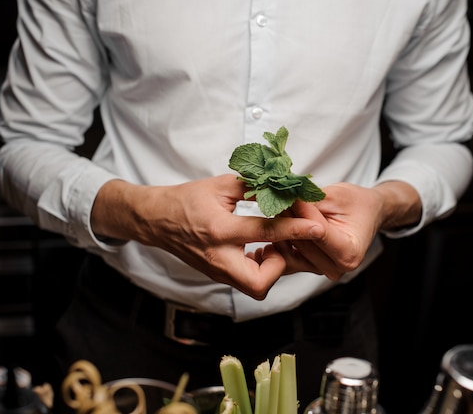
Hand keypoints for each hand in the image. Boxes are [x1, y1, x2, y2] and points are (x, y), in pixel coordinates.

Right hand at [90, 174, 324, 299]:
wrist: (156, 220)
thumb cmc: (186, 199)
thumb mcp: (219, 186)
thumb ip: (253, 186)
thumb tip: (283, 184)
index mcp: (219, 229)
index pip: (266, 232)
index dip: (295, 228)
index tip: (316, 227)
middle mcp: (219, 256)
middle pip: (260, 282)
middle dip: (279, 267)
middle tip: (280, 246)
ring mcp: (217, 271)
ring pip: (255, 287)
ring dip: (270, 270)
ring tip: (271, 247)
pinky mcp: (218, 276)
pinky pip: (247, 282)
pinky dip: (259, 270)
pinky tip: (260, 251)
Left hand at [273, 181, 420, 279]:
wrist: (364, 214)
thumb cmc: (355, 204)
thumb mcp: (337, 196)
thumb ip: (311, 199)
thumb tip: (285, 195)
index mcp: (350, 252)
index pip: (317, 232)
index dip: (301, 212)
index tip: (287, 194)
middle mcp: (336, 268)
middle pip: (302, 243)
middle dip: (287, 219)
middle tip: (273, 197)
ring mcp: (320, 270)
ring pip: (289, 252)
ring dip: (278, 230)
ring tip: (271, 208)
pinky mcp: (307, 268)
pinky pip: (285, 258)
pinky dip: (276, 242)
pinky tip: (267, 226)